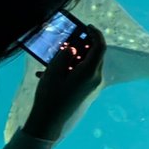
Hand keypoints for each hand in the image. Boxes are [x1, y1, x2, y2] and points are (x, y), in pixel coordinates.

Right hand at [24, 24, 106, 139]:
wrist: (49, 121)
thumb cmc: (50, 96)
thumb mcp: (54, 72)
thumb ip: (64, 56)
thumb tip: (72, 48)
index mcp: (90, 71)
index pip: (100, 47)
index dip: (95, 34)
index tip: (87, 26)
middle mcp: (95, 78)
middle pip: (95, 55)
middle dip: (84, 44)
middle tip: (70, 38)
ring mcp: (92, 85)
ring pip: (88, 64)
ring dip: (75, 56)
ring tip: (58, 54)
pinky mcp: (86, 90)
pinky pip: (82, 73)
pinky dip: (71, 68)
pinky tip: (50, 72)